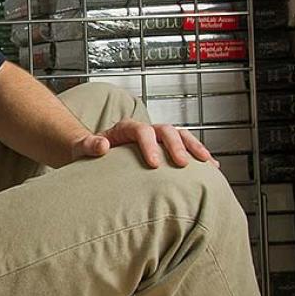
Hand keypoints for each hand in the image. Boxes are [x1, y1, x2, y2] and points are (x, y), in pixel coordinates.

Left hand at [70, 118, 217, 169]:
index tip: (154, 164)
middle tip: (181, 164)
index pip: (141, 130)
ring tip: (207, 163)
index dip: (149, 145)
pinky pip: (186, 146)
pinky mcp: (165, 147)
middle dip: (175, 145)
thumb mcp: (83, 148)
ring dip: (194, 147)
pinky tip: (211, 167)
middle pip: (164, 130)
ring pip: (180, 135)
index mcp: (125, 128)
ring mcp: (157, 137)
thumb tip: (102, 145)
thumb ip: (90, 145)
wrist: (95, 152)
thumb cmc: (89, 151)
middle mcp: (144, 129)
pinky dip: (199, 154)